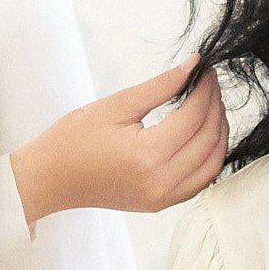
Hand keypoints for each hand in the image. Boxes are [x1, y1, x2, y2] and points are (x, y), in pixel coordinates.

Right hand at [9, 60, 227, 225]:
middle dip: (215, 107)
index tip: (205, 70)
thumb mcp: (116, 106)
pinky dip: (209, 157)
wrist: (49, 179)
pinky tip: (204, 136)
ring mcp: (163, 198)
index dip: (205, 90)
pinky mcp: (160, 204)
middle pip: (208, 140)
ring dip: (218, 133)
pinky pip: (200, 182)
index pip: (194, 117)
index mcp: (148, 155)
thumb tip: (193, 66)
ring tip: (211, 106)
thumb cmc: (72, 141)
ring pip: (212, 164)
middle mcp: (161, 182)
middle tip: (209, 83)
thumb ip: (160, 86)